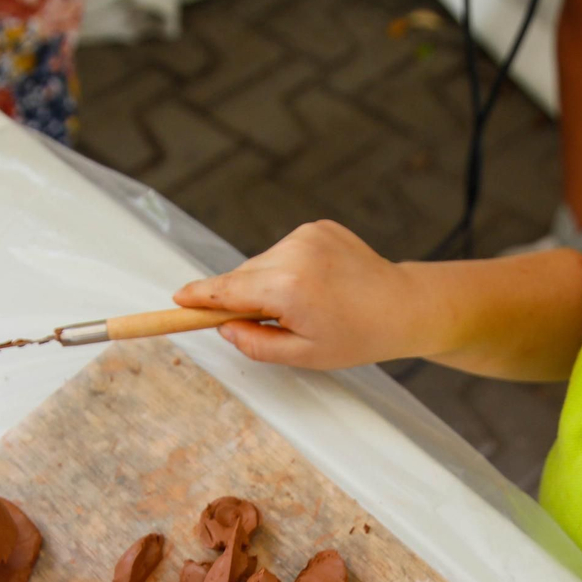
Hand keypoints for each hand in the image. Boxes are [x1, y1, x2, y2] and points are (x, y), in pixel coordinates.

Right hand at [173, 221, 429, 368]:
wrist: (403, 306)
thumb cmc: (357, 336)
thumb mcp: (304, 355)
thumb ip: (256, 344)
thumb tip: (224, 327)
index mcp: (289, 289)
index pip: (228, 290)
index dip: (200, 297)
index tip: (178, 299)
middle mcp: (294, 254)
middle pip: (243, 276)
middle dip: (241, 297)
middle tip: (261, 322)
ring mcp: (307, 235)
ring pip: (262, 263)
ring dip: (267, 283)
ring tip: (302, 306)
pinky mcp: (317, 226)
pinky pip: (284, 250)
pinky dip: (287, 268)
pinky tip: (314, 285)